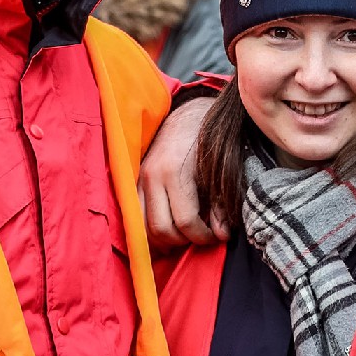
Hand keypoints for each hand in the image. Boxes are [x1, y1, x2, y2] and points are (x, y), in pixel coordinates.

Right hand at [138, 96, 224, 248]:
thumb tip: (222, 235)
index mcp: (176, 172)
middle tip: (200, 237)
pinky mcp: (134, 180)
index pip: (185, 221)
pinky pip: (135, 215)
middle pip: (161, 229)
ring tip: (184, 235)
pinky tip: (168, 230)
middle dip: (183, 241)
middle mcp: (153, 177)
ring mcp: (139, 178)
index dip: (202, 236)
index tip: (216, 237)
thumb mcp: (220, 170)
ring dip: (163, 239)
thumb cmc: (209, 140)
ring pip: (143, 226)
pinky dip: (149, 228)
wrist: (187, 114)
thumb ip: (220, 204)